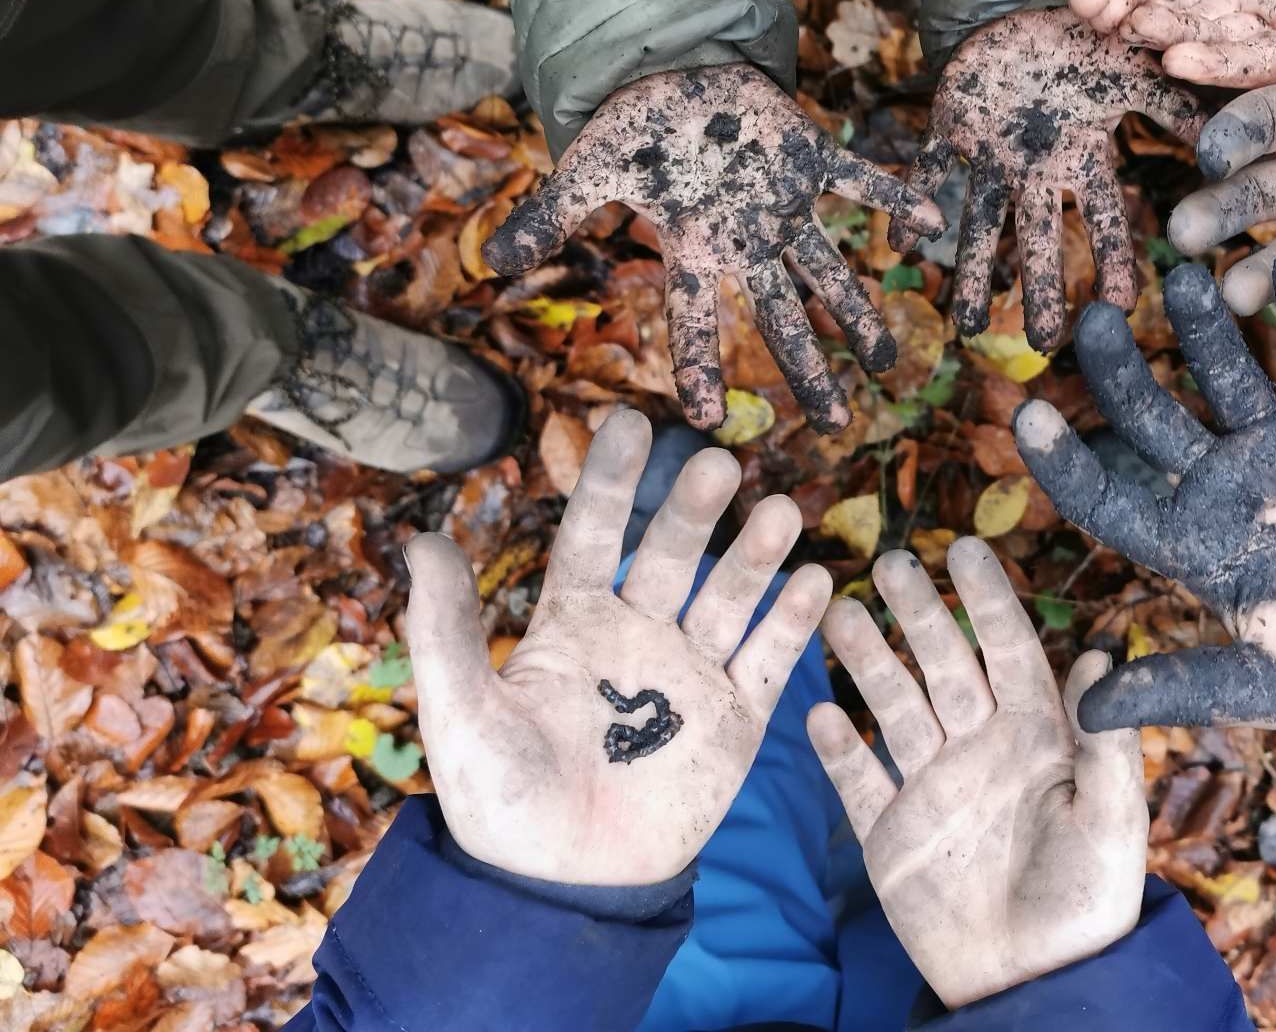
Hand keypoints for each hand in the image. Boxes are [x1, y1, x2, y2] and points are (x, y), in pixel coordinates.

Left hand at [404, 408, 831, 883]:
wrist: (564, 891)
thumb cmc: (501, 806)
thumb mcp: (461, 716)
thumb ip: (446, 632)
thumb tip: (423, 541)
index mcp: (571, 625)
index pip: (595, 535)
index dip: (612, 481)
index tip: (629, 421)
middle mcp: (636, 635)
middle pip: (672, 555)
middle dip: (695, 510)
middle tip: (718, 463)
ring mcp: (689, 674)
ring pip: (729, 596)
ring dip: (755, 554)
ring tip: (781, 511)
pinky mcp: (734, 720)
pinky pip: (769, 659)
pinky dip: (793, 621)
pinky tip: (816, 580)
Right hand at [485, 66, 944, 432]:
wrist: (672, 72)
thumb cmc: (631, 126)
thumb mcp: (587, 169)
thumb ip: (553, 215)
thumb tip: (492, 257)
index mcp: (695, 247)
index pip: (694, 319)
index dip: (698, 367)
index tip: (706, 424)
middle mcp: (746, 240)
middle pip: (780, 317)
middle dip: (807, 369)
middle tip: (836, 423)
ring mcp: (783, 205)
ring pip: (828, 268)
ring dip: (858, 309)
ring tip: (891, 357)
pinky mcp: (811, 158)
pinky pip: (860, 183)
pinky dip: (895, 197)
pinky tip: (937, 222)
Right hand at [808, 540, 1145, 1006]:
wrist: (1035, 987)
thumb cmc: (1088, 904)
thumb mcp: (1110, 822)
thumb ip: (1105, 742)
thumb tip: (1105, 654)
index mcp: (1038, 738)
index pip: (1009, 652)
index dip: (987, 601)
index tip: (966, 548)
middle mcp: (982, 750)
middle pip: (943, 666)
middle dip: (918, 613)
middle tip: (890, 560)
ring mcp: (933, 789)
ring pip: (894, 708)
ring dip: (870, 662)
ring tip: (838, 612)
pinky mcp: (892, 836)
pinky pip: (859, 782)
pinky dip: (837, 750)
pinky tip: (816, 712)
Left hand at [891, 9, 1202, 349]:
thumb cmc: (1086, 38)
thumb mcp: (1134, 70)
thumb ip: (1173, 106)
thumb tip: (1225, 139)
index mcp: (1080, 157)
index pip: (1100, 219)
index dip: (1109, 260)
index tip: (1115, 308)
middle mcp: (1037, 167)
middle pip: (1040, 237)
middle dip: (1042, 288)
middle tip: (1042, 342)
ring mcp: (992, 152)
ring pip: (982, 221)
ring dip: (975, 272)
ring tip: (967, 327)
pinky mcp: (952, 125)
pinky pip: (928, 169)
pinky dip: (913, 203)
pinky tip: (901, 244)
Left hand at [1016, 257, 1275, 730]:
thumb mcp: (1260, 685)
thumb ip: (1178, 686)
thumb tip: (1083, 718)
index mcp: (1194, 546)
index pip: (1111, 499)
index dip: (1068, 461)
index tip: (1027, 413)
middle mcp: (1225, 489)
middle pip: (1155, 422)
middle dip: (1122, 372)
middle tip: (1093, 319)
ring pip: (1229, 378)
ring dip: (1206, 330)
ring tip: (1182, 278)